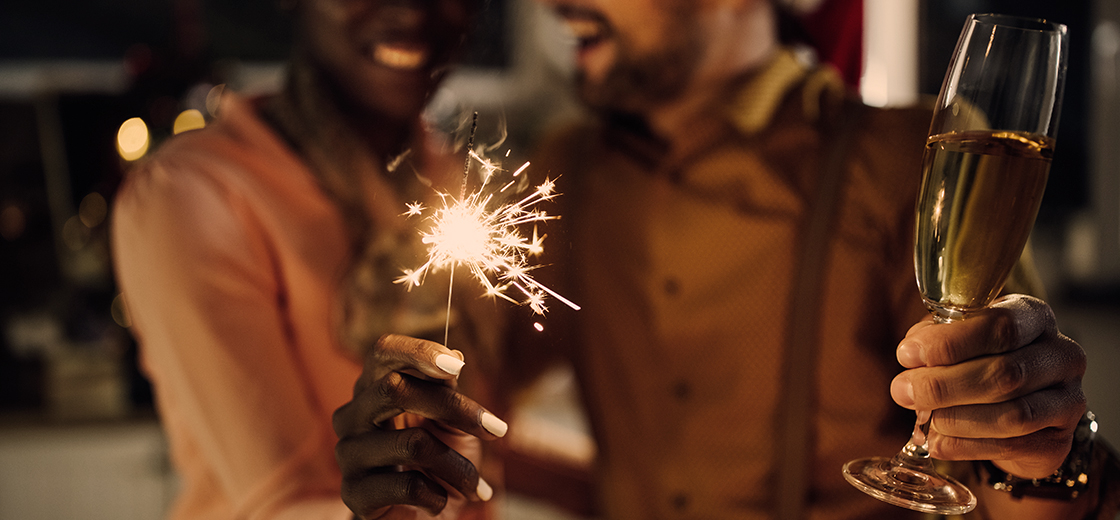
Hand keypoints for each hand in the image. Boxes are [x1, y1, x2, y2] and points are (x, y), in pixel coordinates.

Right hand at [332, 334, 507, 518]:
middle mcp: (352, 415)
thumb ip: (447, 389)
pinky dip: (438, 495)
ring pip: (413, 443)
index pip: (383, 351)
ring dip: (458, 466)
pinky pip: (407, 485)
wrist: (420, 519)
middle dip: (455, 408)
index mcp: (374, 388)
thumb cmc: (437, 463)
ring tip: (474, 484)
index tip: (458, 366)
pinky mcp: (353, 493)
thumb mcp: (451, 423)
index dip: (418, 351)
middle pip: (394, 388)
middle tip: (497, 429)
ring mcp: (348, 453)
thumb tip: (455, 353)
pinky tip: (440, 500)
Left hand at [890, 294, 1086, 478]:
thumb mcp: (961, 338)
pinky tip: (938, 442)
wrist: (1023, 410)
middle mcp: (1061, 355)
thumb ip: (937, 338)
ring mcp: (1067, 400)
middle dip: (944, 384)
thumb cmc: (984, 360)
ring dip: (956, 418)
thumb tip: (912, 352)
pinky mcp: (1059, 440)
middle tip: (903, 391)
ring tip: (923, 419)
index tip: (907, 354)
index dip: (949, 343)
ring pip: (1012, 414)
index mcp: (1035, 318)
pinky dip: (967, 446)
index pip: (1000, 326)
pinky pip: (1012, 446)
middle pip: (1005, 373)